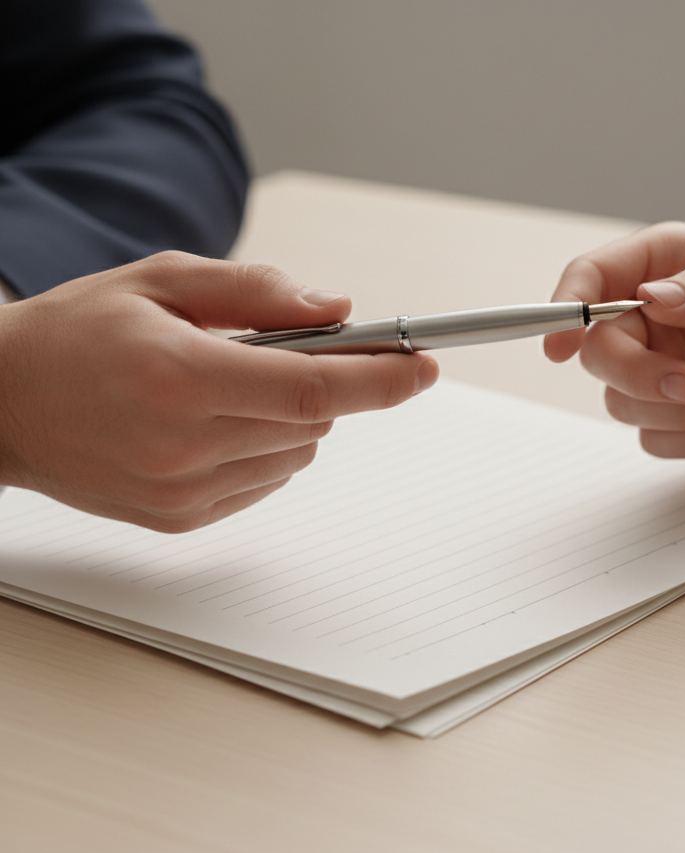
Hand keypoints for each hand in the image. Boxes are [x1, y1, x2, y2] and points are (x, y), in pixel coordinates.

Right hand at [0, 252, 437, 529]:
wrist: (2, 404)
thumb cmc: (76, 334)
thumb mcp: (161, 282)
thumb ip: (256, 292)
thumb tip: (337, 309)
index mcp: (181, 376)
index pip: (316, 386)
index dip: (382, 379)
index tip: (423, 366)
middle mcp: (185, 443)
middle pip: (315, 419)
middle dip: (323, 382)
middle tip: (285, 351)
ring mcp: (183, 490)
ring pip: (297, 452)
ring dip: (290, 417)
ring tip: (225, 386)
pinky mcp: (180, 518)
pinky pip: (266, 481)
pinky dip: (263, 448)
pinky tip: (211, 423)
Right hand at [544, 223, 684, 456]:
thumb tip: (654, 297)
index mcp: (666, 265)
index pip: (592, 277)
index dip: (565, 308)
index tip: (560, 347)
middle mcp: (651, 314)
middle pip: (597, 351)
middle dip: (639, 376)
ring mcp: (660, 363)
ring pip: (622, 400)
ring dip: (677, 412)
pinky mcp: (674, 408)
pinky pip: (653, 436)